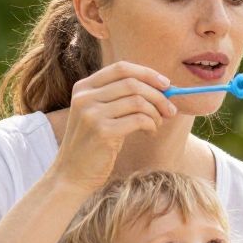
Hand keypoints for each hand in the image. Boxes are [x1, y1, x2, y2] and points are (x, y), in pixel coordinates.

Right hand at [51, 60, 177, 194]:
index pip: (121, 68)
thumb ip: (119, 97)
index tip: (166, 84)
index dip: (147, 73)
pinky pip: (138, 120)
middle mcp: (85, 97)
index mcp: (83, 87)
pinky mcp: (102, 132)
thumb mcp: (99, 113)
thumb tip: (161, 87)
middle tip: (170, 110)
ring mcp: (91, 114)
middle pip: (132, 83)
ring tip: (157, 124)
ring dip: (155, 113)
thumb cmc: (93, 143)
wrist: (72, 174)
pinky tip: (150, 133)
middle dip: (158, 95)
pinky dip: (151, 125)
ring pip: (138, 101)